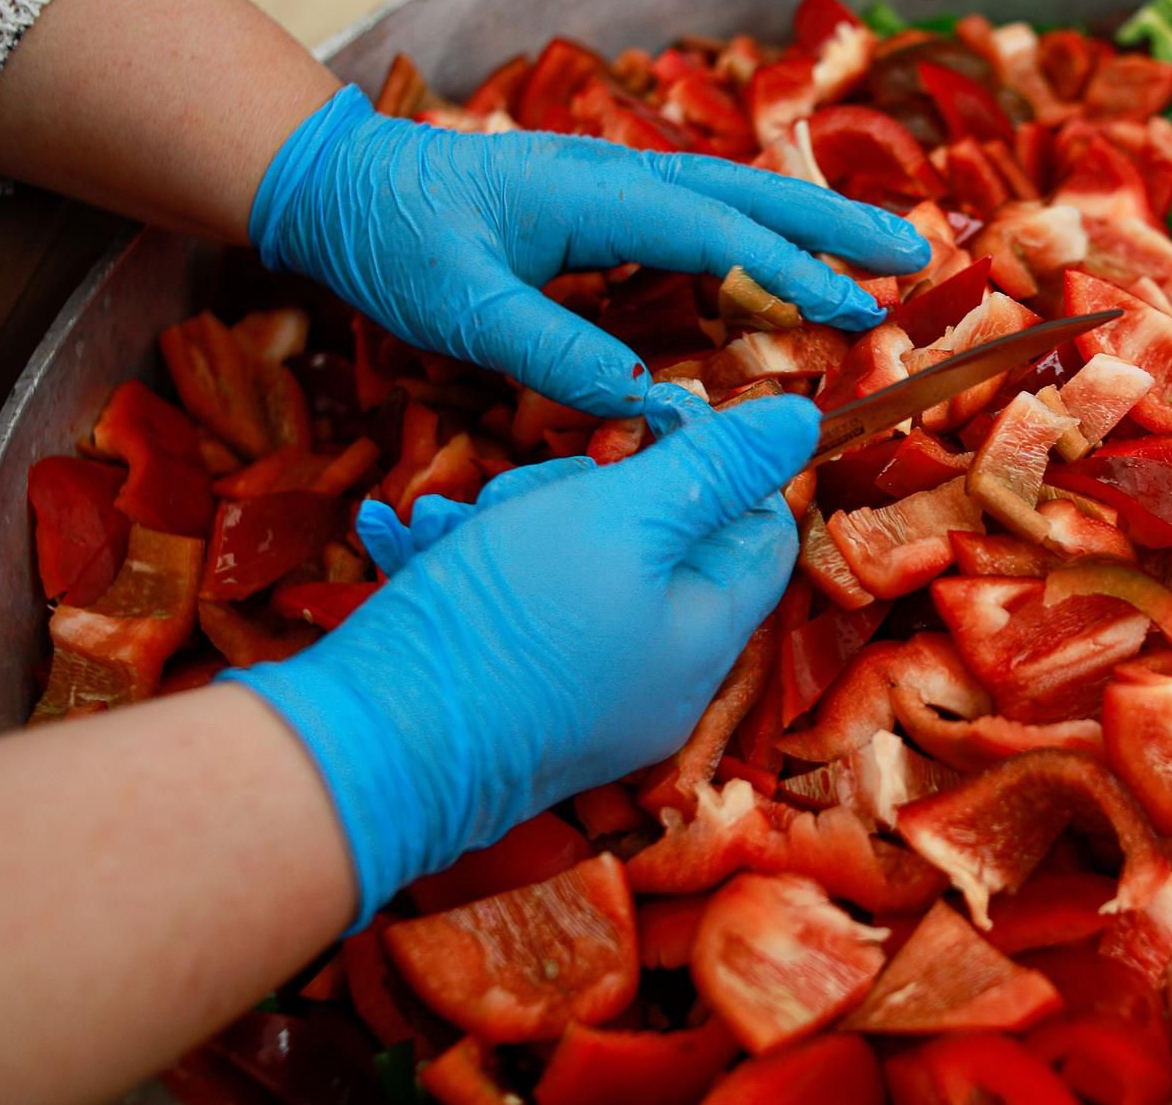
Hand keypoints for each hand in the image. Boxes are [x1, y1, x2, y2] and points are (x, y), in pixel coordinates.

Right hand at [223, 388, 815, 926]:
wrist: (369, 752)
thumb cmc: (505, 629)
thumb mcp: (619, 519)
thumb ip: (711, 467)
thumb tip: (802, 419)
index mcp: (704, 638)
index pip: (758, 530)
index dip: (712, 468)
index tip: (643, 434)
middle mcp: (658, 680)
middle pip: (658, 543)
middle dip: (584, 492)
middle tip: (519, 492)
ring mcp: (586, 697)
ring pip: (573, 566)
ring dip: (511, 521)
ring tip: (447, 522)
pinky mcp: (516, 702)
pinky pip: (515, 610)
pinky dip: (468, 564)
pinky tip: (410, 540)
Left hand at [247, 86, 929, 414]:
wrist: (344, 183)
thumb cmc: (394, 240)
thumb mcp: (459, 306)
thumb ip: (550, 350)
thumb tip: (643, 403)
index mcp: (595, 192)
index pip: (717, 234)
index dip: (791, 276)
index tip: (858, 312)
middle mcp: (621, 174)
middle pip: (751, 193)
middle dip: (836, 225)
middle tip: (916, 254)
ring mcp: (617, 181)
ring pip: (736, 195)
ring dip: (811, 222)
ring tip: (884, 250)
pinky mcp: (607, 200)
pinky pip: (705, 212)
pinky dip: (762, 231)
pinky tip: (790, 259)